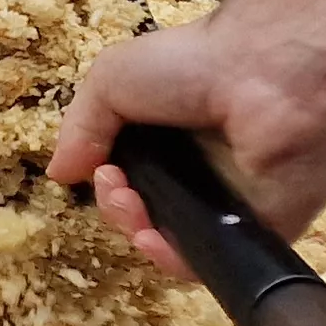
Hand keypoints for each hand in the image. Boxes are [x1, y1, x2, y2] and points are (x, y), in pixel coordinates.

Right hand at [46, 13, 325, 279]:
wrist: (266, 76)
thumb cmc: (188, 66)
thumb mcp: (111, 79)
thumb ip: (81, 128)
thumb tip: (60, 174)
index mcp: (169, 135)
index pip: (128, 176)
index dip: (104, 182)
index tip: (100, 169)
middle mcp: (199, 170)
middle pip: (144, 211)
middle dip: (116, 207)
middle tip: (117, 187)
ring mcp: (232, 202)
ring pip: (172, 240)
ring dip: (138, 232)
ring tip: (133, 208)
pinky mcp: (264, 229)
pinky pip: (211, 260)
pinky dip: (174, 259)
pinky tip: (154, 239)